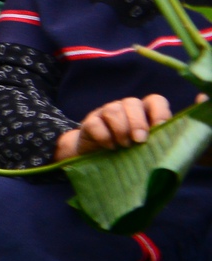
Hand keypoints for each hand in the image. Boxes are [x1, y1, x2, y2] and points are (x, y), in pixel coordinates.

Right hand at [55, 94, 172, 161]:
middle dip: (138, 122)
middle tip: (140, 140)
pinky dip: (104, 136)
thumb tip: (171, 148)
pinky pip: (96, 123)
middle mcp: (125, 108)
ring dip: (121, 129)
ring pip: (113, 110)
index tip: (160, 128)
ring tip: (125, 146)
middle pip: (132, 103)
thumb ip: (158, 142)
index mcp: (144, 112)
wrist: (96, 160)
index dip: (160, 112)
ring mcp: (105, 113)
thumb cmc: (128, 154)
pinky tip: (111, 148)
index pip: (155, 101)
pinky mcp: (89, 123)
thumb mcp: (146, 147)